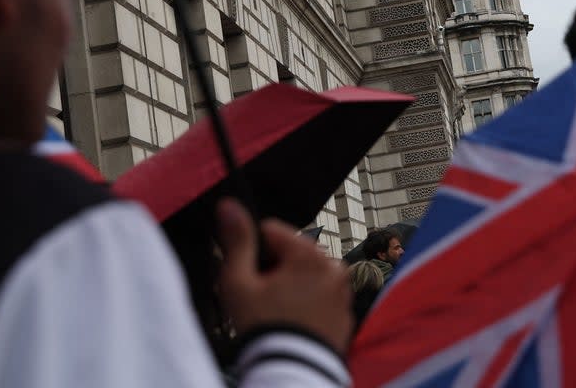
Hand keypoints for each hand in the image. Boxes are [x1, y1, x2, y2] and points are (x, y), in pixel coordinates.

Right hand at [216, 198, 352, 353]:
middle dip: (275, 271)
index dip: (254, 253)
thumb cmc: (263, 328)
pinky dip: (308, 305)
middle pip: (292, 253)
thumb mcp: (239, 283)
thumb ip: (237, 241)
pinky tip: (293, 324)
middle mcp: (333, 267)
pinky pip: (321, 298)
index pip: (272, 231)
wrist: (291, 372)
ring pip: (306, 276)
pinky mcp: (346, 313)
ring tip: (278, 315)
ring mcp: (343, 292)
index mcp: (309, 254)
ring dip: (291, 287)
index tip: (252, 279)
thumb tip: (229, 204)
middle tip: (264, 301)